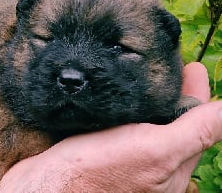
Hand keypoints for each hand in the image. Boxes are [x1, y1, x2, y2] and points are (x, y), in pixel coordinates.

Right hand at [0, 62, 221, 192]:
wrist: (47, 185)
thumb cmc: (99, 172)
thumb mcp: (156, 151)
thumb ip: (195, 132)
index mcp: (170, 163)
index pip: (195, 121)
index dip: (197, 92)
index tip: (192, 66)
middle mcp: (149, 159)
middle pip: (170, 118)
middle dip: (174, 90)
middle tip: (172, 62)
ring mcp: (123, 154)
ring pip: (143, 118)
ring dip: (147, 94)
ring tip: (144, 70)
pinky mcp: (98, 146)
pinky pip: (118, 121)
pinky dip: (122, 102)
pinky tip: (114, 91)